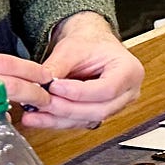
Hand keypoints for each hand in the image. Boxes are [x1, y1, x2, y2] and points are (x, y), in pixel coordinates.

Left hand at [29, 12, 143, 130]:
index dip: (79, 92)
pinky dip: (58, 121)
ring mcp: (116, 105)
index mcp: (129, 71)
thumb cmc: (89, 43)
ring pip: (89, 119)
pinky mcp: (100, 113)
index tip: (54, 87)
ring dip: (59, 118)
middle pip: (99, 110)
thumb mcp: (72, 48)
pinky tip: (40, 118)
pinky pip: (80, 122)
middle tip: (43, 102)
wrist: (91, 46)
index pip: (107, 89)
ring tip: (35, 113)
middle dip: (67, 108)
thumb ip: (57, 67)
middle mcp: (128, 92)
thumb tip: (39, 85)